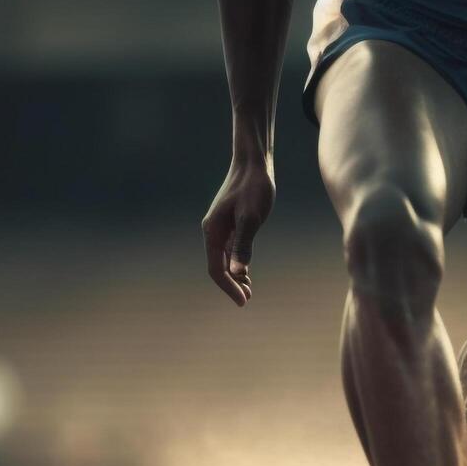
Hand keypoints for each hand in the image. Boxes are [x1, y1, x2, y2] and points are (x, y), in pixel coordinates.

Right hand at [200, 157, 274, 306]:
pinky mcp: (230, 224)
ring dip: (234, 277)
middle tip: (247, 299)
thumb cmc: (253, 187)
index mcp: (213, 232)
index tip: (243, 302)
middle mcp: (213, 232)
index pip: (217, 269)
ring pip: (224, 260)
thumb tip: (238, 273)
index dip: (229, 287)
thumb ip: (244, 245)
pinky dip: (237, 264)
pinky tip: (246, 272)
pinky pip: (229, 251)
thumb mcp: (251, 217)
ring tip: (248, 291)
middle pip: (218, 267)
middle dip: (231, 285)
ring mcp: (221, 228)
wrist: (253, 163)